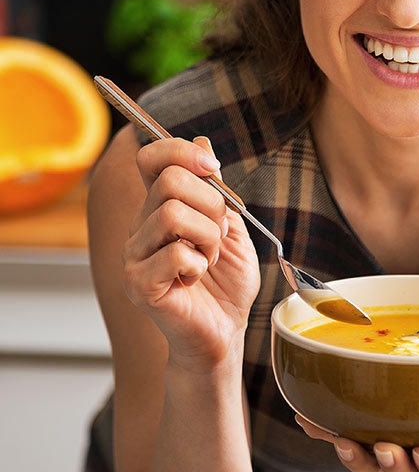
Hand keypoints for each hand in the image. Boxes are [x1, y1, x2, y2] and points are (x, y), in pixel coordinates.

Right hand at [122, 135, 260, 370]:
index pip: (151, 158)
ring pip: (172, 214)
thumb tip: (202, 142)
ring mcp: (134, 255)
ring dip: (207, 237)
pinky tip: (196, 279)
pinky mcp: (138, 284)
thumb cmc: (226, 281)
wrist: (225, 329)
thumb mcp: (231, 226)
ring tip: (208, 259)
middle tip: (217, 235)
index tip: (212, 168)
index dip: (181, 151)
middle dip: (211, 205)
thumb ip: (215, 188)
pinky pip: (174, 253)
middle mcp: (140, 226)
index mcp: (160, 207)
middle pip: (170, 181)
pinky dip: (199, 264)